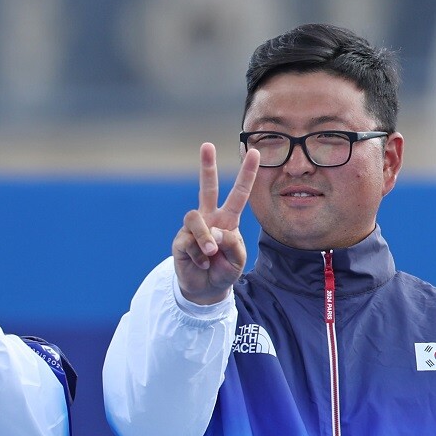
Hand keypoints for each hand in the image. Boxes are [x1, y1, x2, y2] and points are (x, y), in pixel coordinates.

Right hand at [172, 143, 258, 304]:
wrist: (206, 290)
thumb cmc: (224, 270)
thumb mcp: (238, 259)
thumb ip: (232, 243)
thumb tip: (214, 230)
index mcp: (228, 220)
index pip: (239, 193)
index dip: (247, 174)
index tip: (255, 152)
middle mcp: (209, 218)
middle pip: (207, 188)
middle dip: (207, 166)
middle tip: (207, 145)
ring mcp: (193, 229)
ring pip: (195, 217)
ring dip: (205, 238)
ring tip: (211, 254)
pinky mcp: (180, 240)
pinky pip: (188, 240)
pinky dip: (198, 255)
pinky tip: (202, 264)